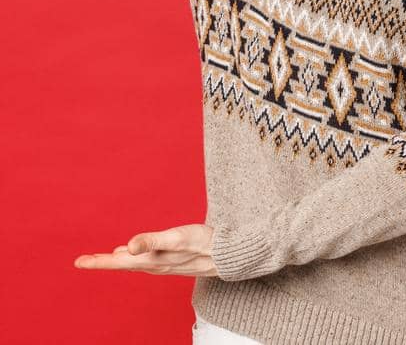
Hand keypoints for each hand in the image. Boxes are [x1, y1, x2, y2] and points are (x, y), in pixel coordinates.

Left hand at [74, 223, 218, 276]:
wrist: (229, 256)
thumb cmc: (204, 243)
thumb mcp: (177, 238)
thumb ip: (151, 241)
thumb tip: (127, 246)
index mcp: (151, 261)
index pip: (118, 263)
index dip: (98, 262)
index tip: (79, 262)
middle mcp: (155, 265)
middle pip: (123, 265)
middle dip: (103, 262)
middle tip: (84, 261)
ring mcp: (165, 265)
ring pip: (135, 264)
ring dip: (118, 261)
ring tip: (106, 257)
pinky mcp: (174, 261)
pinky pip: (147, 262)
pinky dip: (135, 258)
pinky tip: (136, 254)